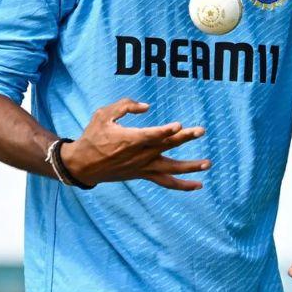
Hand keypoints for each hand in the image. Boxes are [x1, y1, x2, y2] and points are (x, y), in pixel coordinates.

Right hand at [62, 98, 209, 190]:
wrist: (83, 165)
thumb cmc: (93, 137)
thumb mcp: (103, 115)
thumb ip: (125, 106)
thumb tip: (146, 107)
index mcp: (129, 139)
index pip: (151, 135)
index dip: (165, 131)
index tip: (178, 125)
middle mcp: (139, 155)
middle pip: (166, 146)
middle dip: (185, 137)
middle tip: (201, 130)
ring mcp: (143, 167)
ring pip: (170, 168)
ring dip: (190, 167)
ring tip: (207, 164)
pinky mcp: (143, 174)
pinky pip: (166, 182)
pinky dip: (182, 185)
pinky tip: (197, 185)